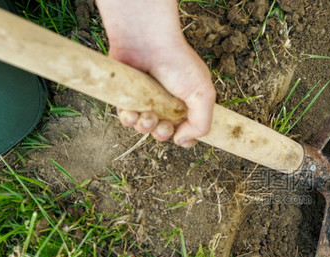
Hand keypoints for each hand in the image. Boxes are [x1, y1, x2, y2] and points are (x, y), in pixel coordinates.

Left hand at [96, 0, 215, 147]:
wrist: (147, 42)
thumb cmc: (178, 63)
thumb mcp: (203, 94)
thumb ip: (202, 123)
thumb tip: (182, 141)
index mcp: (187, 103)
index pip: (188, 130)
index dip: (185, 138)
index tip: (182, 137)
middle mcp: (167, 104)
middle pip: (164, 133)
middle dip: (163, 134)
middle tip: (164, 126)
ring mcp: (146, 101)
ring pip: (144, 128)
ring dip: (146, 128)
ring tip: (147, 116)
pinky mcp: (126, 97)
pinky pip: (126, 119)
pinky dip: (129, 120)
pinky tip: (133, 112)